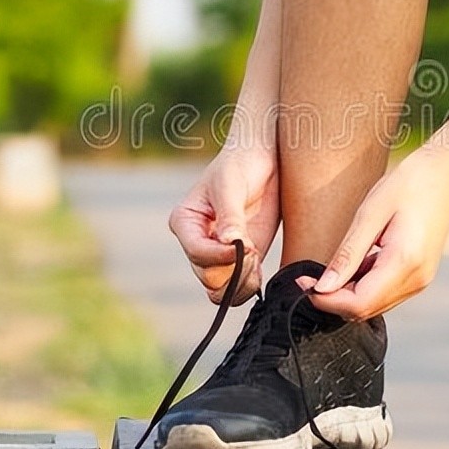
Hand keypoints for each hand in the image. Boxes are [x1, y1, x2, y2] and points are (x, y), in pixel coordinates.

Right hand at [169, 147, 278, 304]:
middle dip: (232, 270)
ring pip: (220, 289)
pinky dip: (250, 285)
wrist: (263, 159)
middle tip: (253, 249)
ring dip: (241, 282)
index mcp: (185, 222)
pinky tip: (260, 265)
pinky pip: (238, 288)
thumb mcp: (231, 186)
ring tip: (256, 256)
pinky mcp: (240, 259)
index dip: (219, 256)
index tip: (246, 247)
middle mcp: (197, 242)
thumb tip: (229, 244)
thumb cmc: (240, 164)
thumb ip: (230, 216)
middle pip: (207, 277)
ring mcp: (218, 254)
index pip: (196, 252)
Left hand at [295, 148, 448, 319]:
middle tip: (309, 276)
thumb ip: (347, 254)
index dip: (326, 300)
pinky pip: (385, 292)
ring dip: (347, 293)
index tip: (302, 282)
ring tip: (332, 265)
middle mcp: (416, 280)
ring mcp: (420, 280)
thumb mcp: (370, 213)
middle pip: (365, 310)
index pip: (359, 303)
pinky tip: (355, 261)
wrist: (448, 173)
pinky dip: (363, 285)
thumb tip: (322, 288)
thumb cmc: (409, 184)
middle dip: (333, 299)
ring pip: (374, 305)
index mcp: (405, 263)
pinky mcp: (419, 275)